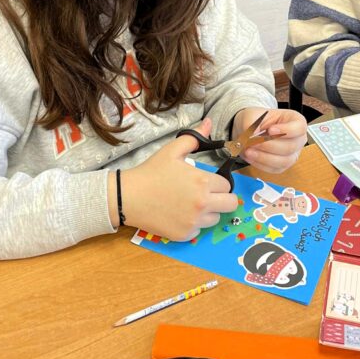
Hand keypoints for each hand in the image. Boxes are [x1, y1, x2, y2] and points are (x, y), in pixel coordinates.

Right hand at [111, 118, 238, 240]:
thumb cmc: (151, 172)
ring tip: (190, 204)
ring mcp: (194, 222)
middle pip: (231, 205)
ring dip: (208, 212)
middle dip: (222, 198)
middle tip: (208, 195)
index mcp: (203, 182)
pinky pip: (199, 230)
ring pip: (216, 219)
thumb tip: (208, 123)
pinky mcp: (185, 235)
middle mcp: (203, 204)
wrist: (128, 197)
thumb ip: (194, 138)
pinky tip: (179, 214)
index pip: (227, 185)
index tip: (207, 182)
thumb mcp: (172, 151)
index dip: (218, 182)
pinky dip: (193, 224)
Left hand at [232, 107, 306, 173]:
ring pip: (284, 161)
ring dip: (264, 157)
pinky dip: (260, 164)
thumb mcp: (251, 114)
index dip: (287, 130)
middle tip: (252, 142)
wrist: (249, 131)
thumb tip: (252, 135)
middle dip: (269, 145)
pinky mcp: (283, 165)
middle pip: (290, 147)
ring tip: (248, 151)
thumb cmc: (255, 119)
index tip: (270, 130)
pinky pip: (275, 169)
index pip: (300, 127)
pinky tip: (250, 157)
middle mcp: (297, 139)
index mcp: (295, 120)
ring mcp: (292, 154)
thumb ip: (250, 122)